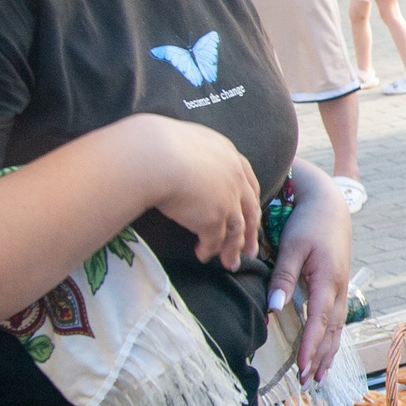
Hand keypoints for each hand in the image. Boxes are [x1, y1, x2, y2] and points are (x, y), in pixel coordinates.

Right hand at [136, 115, 263, 271]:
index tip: (251, 214)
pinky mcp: (213, 219)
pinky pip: (215, 241)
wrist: (153, 155)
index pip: (248, 182)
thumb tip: (182, 158)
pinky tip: (202, 256)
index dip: (250, 201)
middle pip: (249, 210)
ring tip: (231, 263)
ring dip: (233, 249)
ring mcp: (227, 200)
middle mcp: (235, 179)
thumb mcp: (187, 142)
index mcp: (230, 156)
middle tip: (251, 249)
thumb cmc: (156, 144)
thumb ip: (195, 154)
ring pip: (236, 231)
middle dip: (252, 232)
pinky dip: (210, 250)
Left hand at [270, 168, 352, 379]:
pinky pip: (337, 318)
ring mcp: (341, 286)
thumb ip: (283, 278)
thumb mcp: (292, 247)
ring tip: (321, 376)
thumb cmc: (308, 222)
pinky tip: (326, 349)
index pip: (319, 322)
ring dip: (329, 352)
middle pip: (333, 331)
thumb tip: (273, 309)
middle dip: (322, 358)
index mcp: (328, 280)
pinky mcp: (337, 284)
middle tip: (310, 383)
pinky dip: (332, 337)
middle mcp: (339, 287)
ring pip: (338, 327)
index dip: (310, 347)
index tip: (301, 368)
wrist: (329, 203)